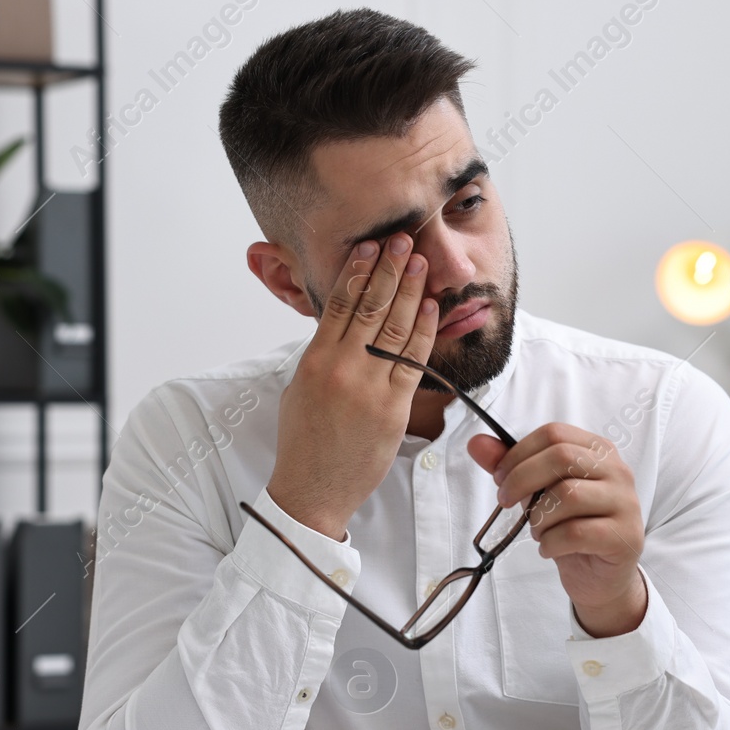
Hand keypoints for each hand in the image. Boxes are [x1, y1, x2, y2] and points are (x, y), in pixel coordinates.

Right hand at [267, 233, 437, 539]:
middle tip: (403, 240)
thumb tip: (341, 326)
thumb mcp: (299, 388)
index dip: (357, 271)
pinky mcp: (393, 408)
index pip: (338, 303)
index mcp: (314, 361)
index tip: (370, 246)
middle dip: (389, 270)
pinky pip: (413, 361)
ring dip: (410, 291)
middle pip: (370, 307)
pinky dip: (423, 331)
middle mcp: (342, 369)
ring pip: (395, 328)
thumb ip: (321, 355)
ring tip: (420, 263)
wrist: (313, 489)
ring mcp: (369, 388)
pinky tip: (430, 307)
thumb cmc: (304, 441)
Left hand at [468, 424, 647, 637]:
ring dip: (539, 518)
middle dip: (521, 480)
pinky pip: (575, 533)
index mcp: (599, 451)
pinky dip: (551, 543)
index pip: (554, 434)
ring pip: (567, 496)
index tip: (499, 478)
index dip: (519, 453)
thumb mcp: (537, 493)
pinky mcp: (624, 536)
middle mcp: (618, 470)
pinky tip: (549, 549)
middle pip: (561, 457)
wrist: (601, 577)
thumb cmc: (571, 527)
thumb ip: (511, 467)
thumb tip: (476, 443)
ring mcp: (625, 503)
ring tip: (539, 531)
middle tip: (505, 502)